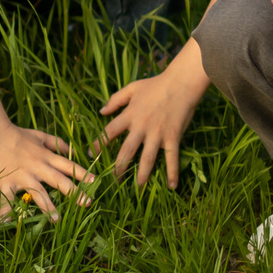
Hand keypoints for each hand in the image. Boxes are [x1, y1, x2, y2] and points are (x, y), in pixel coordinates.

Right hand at [0, 122, 95, 220]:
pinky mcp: (6, 181)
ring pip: (38, 192)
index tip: (95, 182)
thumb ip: (56, 143)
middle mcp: (37, 167)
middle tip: (86, 204)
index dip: (82, 173)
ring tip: (56, 219)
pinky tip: (7, 223)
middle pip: (59, 180)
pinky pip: (7, 199)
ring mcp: (22, 175)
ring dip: (48, 206)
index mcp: (45, 156)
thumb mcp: (39, 135)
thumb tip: (71, 150)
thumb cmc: (15, 133)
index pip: (68, 165)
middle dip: (74, 192)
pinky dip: (7, 211)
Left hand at [98, 56, 206, 188]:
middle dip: (118, 168)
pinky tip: (172, 186)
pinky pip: (172, 157)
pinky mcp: (173, 137)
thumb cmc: (156, 84)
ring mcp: (157, 134)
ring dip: (142, 175)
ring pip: (147, 159)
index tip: (90, 155)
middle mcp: (141, 127)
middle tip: (113, 182)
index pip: (109, 132)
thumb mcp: (132, 88)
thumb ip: (116, 99)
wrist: (181, 83)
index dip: (98, 144)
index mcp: (129, 115)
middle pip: (126, 151)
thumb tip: (101, 111)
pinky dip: (173, 172)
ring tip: (137, 189)